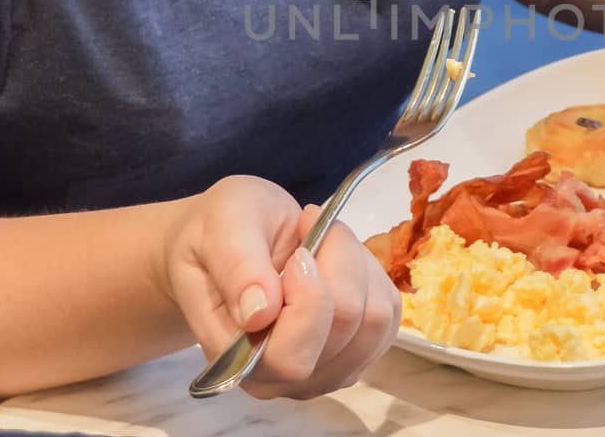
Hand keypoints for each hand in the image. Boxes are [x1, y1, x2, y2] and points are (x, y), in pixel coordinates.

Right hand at [159, 176, 399, 399]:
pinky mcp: (357, 349)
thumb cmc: (217, 233)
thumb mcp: (220, 229)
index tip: (298, 249)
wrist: (226, 238)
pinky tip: (336, 258)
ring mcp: (324, 368)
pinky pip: (388, 313)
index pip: (291, 358)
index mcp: (237, 361)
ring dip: (355, 263)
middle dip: (336, 261)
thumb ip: (236, 269)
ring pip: (374, 320)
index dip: (308, 299)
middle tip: (307, 225)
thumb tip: (259, 314)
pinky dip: (370, 273)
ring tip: (318, 238)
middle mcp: (281, 379)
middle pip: (344, 328)